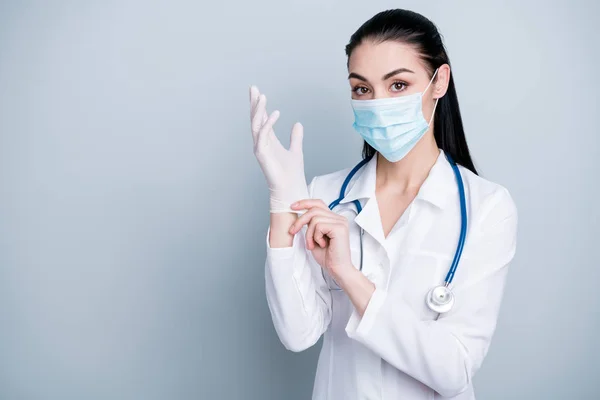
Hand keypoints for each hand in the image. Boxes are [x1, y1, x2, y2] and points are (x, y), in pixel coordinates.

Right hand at [249, 86, 308, 212]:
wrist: (290, 187)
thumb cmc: (292, 173)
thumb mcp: (296, 150)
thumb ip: (296, 137)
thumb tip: (298, 124)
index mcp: (269, 140)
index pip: (261, 119)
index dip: (259, 106)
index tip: (257, 92)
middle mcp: (262, 142)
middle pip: (255, 119)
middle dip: (254, 104)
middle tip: (252, 88)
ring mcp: (260, 148)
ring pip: (256, 125)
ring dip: (258, 110)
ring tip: (262, 96)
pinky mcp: (262, 154)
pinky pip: (263, 135)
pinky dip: (268, 124)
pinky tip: (275, 113)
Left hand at [288, 199, 353, 279]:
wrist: (337, 269)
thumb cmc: (328, 257)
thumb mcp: (314, 237)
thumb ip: (310, 225)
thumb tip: (299, 215)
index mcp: (334, 219)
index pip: (318, 204)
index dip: (305, 203)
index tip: (293, 206)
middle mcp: (339, 218)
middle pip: (314, 210)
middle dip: (300, 221)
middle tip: (293, 231)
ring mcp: (340, 222)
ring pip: (314, 219)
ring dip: (309, 234)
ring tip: (312, 244)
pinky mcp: (339, 228)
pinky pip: (319, 226)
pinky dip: (315, 236)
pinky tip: (321, 244)